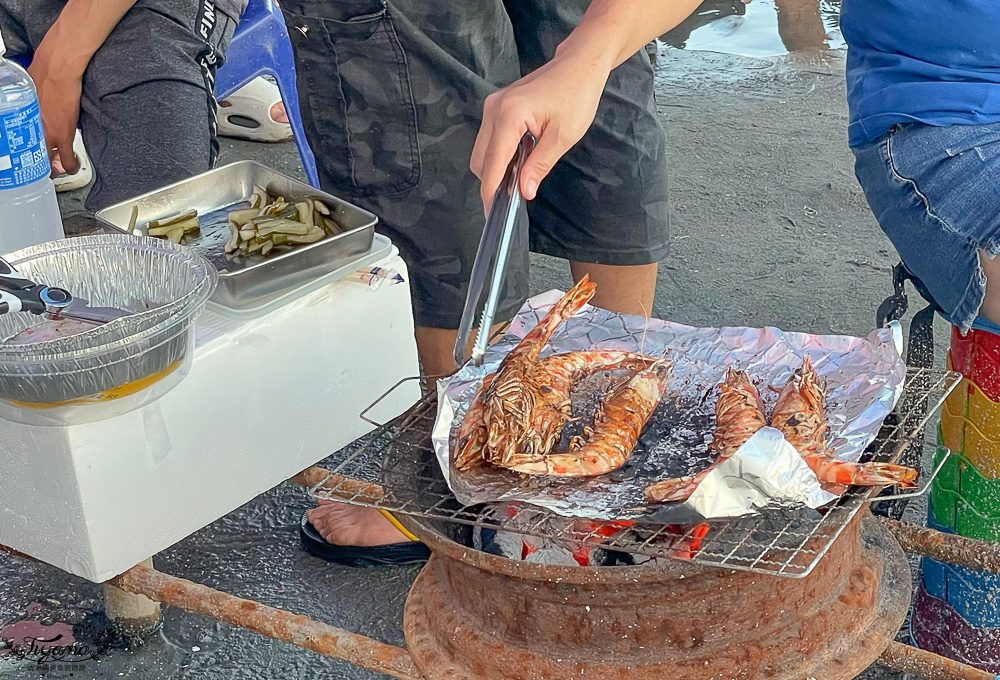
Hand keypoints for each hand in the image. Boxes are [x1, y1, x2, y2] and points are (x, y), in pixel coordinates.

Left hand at [28, 51, 83, 175]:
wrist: (57, 69)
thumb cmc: (41, 73)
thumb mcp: (24, 92)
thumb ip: (25, 104)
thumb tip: (25, 105)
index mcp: (20, 120)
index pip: (16, 145)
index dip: (20, 155)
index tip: (23, 156)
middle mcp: (31, 130)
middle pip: (31, 158)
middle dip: (36, 165)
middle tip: (39, 166)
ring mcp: (48, 135)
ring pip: (49, 164)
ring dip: (53, 168)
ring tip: (55, 168)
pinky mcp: (65, 136)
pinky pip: (69, 160)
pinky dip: (70, 166)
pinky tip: (70, 166)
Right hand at [470, 49, 610, 211]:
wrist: (579, 66)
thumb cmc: (576, 95)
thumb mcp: (562, 137)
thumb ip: (539, 166)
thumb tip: (523, 191)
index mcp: (509, 116)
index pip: (492, 163)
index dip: (491, 191)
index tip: (492, 212)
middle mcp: (495, 109)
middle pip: (480, 159)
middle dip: (493, 181)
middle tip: (513, 197)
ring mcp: (493, 106)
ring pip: (482, 150)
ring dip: (496, 168)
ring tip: (520, 177)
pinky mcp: (497, 106)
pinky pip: (490, 138)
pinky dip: (499, 155)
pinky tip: (519, 160)